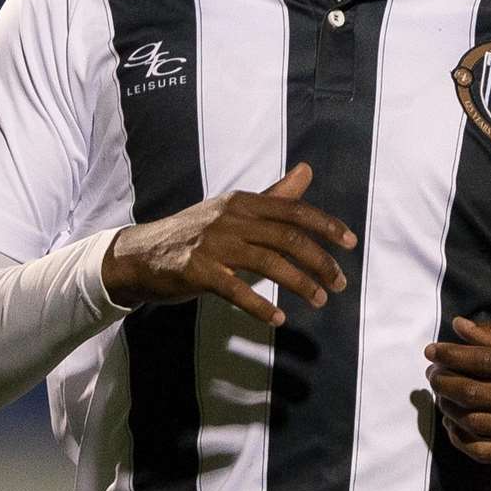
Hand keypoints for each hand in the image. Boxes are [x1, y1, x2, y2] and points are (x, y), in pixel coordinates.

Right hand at [101, 162, 356, 325]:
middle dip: (320, 262)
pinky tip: (278, 319)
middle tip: (339, 284)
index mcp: (242, 202)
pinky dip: (260, 306)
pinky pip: (236, 289)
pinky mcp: (197, 270)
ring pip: (269, 263)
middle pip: (288, 237)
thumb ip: (274, 196)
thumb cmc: (194, 234)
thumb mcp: (233, 211)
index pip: (294, 210)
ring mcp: (213, 244)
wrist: (140, 255)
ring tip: (319, 301)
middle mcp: (231, 217)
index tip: (351, 244)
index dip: (326, 225)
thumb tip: (308, 171)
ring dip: (300, 284)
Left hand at [424, 316, 490, 462]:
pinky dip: (463, 441)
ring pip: (479, 423)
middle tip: (433, 375)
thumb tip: (460, 326)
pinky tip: (453, 426)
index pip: (486, 361)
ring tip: (441, 397)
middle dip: (445, 383)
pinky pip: (488, 451)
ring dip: (450, 409)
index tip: (432, 351)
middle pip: (477, 394)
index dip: (452, 355)